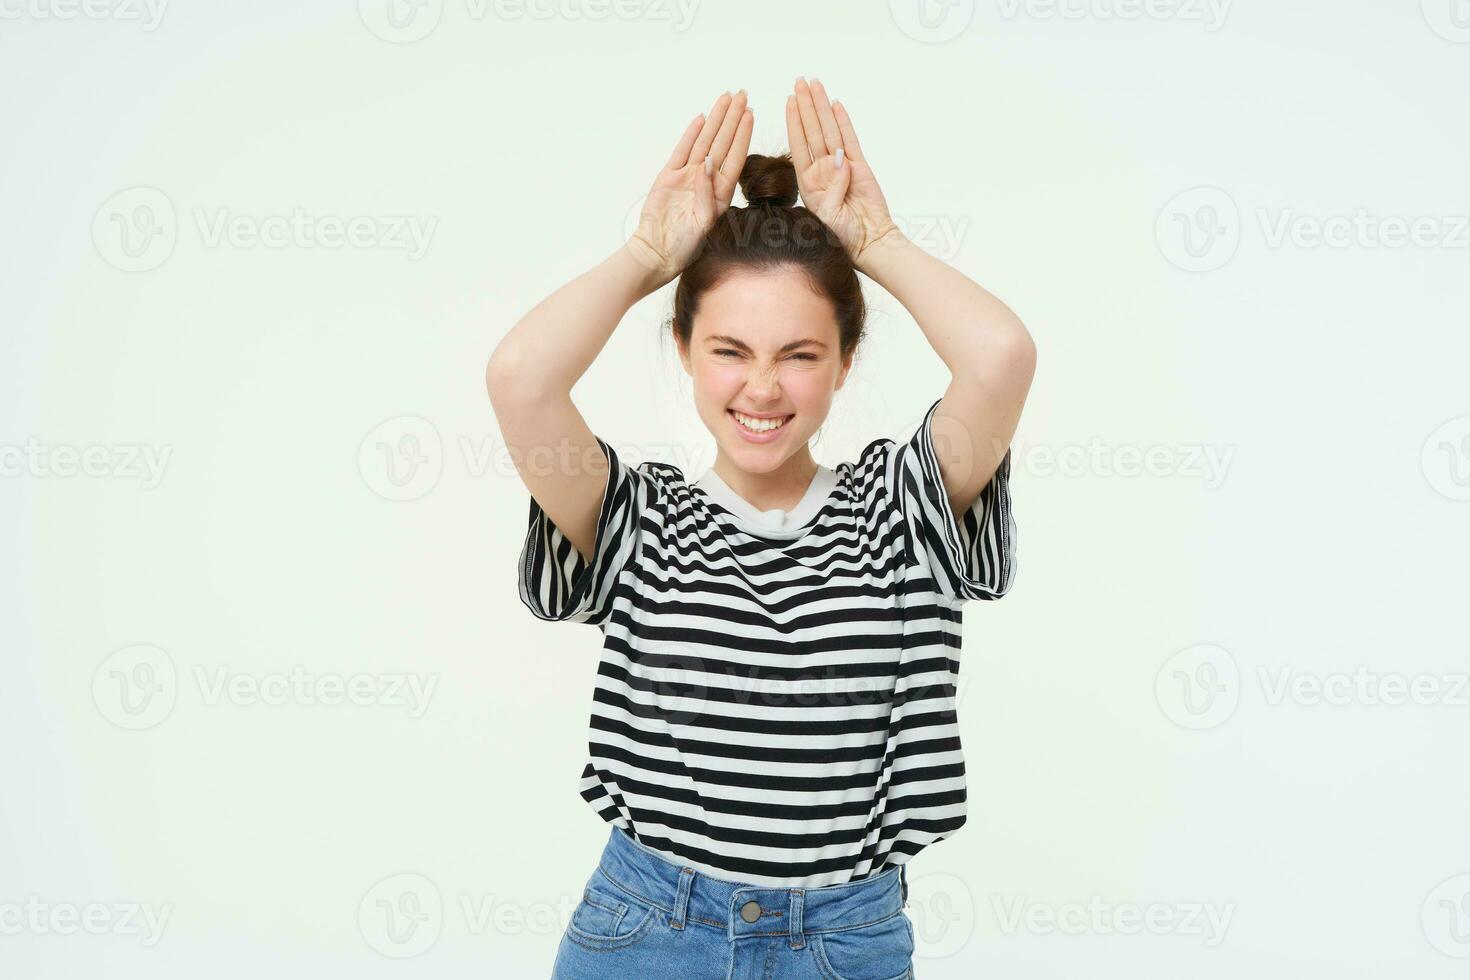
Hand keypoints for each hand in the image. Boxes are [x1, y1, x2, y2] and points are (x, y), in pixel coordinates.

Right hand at [625, 90, 753, 284]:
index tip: (751, 113)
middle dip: (733, 118)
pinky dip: (691, 134)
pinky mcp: (669, 177)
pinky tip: (702, 118)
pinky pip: (682, 150)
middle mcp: (707, 181)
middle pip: (723, 142)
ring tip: (726, 98)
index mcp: (721, 193)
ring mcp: (688, 177)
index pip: (735, 156)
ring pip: (705, 141)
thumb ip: (706, 195)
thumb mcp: (703, 224)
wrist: (657, 253)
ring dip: (716, 120)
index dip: (743, 134)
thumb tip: (708, 164)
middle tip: (743, 94)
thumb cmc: (684, 247)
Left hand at [786, 78, 901, 266]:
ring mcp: (841, 166)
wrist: (870, 242)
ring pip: (830, 130)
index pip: (799, 144)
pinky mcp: (860, 166)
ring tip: (816, 84)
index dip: (795, 121)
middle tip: (800, 81)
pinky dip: (843, 122)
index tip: (790, 100)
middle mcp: (822, 170)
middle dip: (806, 105)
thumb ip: (831, 189)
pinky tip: (836, 105)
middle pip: (813, 130)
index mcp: (808, 182)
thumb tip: (839, 161)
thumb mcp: (827, 215)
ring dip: (822, 106)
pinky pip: (850, 139)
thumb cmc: (844, 236)